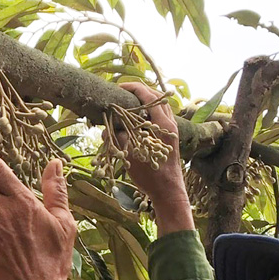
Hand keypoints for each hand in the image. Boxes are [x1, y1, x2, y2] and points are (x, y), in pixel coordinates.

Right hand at [117, 81, 190, 236]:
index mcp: (163, 124)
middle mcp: (170, 123)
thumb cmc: (151, 176)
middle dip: (139, 92)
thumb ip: (118, 138)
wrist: (169, 191)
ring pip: (160, 106)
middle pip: (156, 97)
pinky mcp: (170, 137)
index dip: (133, 88)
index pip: (149, 96)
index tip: (119, 87)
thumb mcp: (130, 156)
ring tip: (128, 104)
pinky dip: (148, 112)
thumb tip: (106, 129)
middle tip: (122, 93)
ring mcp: (172, 130)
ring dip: (145, 102)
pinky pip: (160, 116)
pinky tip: (136, 120)